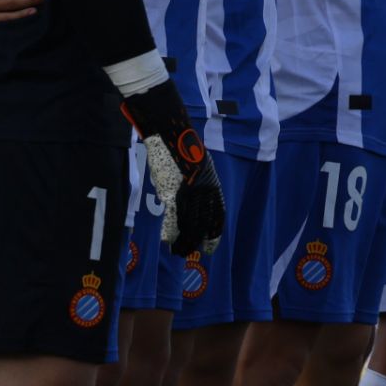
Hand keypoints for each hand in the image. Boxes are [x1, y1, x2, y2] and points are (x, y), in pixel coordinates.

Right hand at [121, 79, 225, 255]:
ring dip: (184, 240)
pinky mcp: (173, 192)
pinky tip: (168, 241)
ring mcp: (189, 192)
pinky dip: (170, 231)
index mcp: (212, 184)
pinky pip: (173, 217)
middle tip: (196, 254)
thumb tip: (186, 194)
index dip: (214, 232)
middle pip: (204, 223)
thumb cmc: (180, 145)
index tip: (212, 246)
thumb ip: (194, 182)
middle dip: (200, 241)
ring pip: (188, 224)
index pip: (217, 214)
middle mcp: (204, 191)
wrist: (171, 131)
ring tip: (180, 252)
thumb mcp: (195, 164)